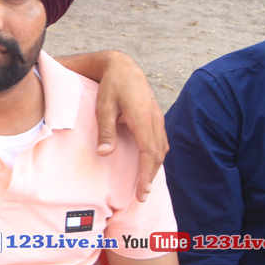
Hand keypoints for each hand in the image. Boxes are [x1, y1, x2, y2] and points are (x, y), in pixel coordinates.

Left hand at [93, 52, 166, 201]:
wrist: (123, 68)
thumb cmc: (111, 87)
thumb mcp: (103, 107)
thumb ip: (106, 130)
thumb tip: (104, 154)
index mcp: (142, 118)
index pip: (149, 152)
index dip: (146, 174)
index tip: (142, 191)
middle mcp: (155, 120)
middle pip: (158, 154)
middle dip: (151, 176)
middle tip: (142, 196)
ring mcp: (158, 119)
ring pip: (161, 149)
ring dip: (154, 168)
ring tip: (144, 186)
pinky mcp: (156, 118)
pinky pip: (160, 141)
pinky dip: (156, 157)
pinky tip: (149, 166)